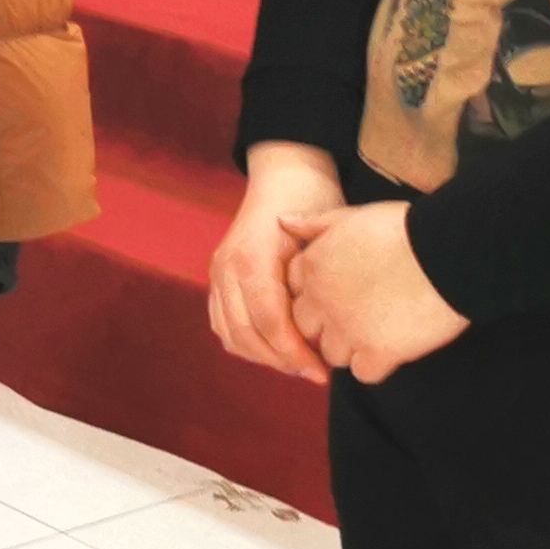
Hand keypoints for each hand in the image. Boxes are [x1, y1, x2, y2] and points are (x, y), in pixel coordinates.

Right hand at [205, 147, 337, 383]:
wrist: (284, 175)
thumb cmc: (312, 201)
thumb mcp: (324, 234)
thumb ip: (319, 280)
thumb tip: (332, 329)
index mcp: (252, 257)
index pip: (269, 319)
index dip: (294, 351)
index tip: (322, 370)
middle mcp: (227, 268)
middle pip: (245, 333)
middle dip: (280, 360)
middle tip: (315, 373)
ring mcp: (217, 273)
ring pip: (230, 333)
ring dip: (262, 356)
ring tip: (296, 364)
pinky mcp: (217, 278)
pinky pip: (222, 323)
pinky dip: (245, 343)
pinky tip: (274, 349)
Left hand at [285, 200, 468, 384]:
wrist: (448, 251)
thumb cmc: (404, 229)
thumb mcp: (351, 217)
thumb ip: (314, 224)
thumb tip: (282, 221)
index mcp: (313, 267)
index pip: (293, 296)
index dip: (315, 299)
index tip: (337, 296)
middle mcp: (323, 301)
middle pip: (306, 329)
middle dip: (325, 327)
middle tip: (356, 319)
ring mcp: (348, 329)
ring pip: (332, 354)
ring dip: (349, 348)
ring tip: (376, 333)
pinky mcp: (379, 352)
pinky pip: (364, 373)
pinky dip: (375, 366)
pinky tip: (392, 350)